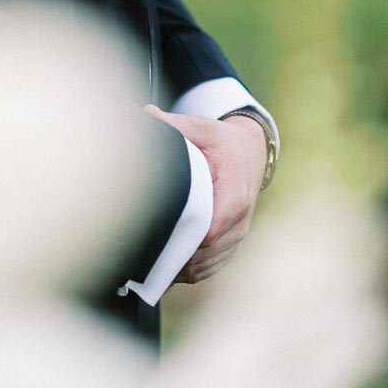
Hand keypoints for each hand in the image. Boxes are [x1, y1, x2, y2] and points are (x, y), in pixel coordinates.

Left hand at [145, 105, 265, 283]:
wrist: (249, 154)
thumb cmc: (222, 142)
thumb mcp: (202, 128)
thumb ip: (174, 126)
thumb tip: (146, 116)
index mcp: (234, 194)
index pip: (211, 229)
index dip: (184, 238)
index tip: (157, 239)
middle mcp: (239, 222)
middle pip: (203, 254)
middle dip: (173, 257)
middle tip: (139, 255)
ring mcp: (236, 238)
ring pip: (203, 267)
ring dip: (176, 268)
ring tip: (144, 263)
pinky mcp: (230, 248)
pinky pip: (207, 269)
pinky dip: (185, 271)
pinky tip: (161, 266)